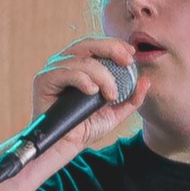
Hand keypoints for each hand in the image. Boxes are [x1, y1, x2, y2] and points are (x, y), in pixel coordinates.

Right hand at [31, 37, 149, 150]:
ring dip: (101, 75)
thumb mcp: (115, 112)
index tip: (132, 54)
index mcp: (80, 66)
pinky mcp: (43, 80)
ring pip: (81, 60)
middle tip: (127, 61)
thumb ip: (131, 98)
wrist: (66, 146)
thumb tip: (146, 81)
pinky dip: (82, 79)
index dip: (115, 45)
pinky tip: (92, 91)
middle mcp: (66, 63)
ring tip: (110, 94)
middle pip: (88, 44)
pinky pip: (64, 72)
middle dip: (111, 49)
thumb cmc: (86, 127)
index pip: (97, 46)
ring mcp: (54, 70)